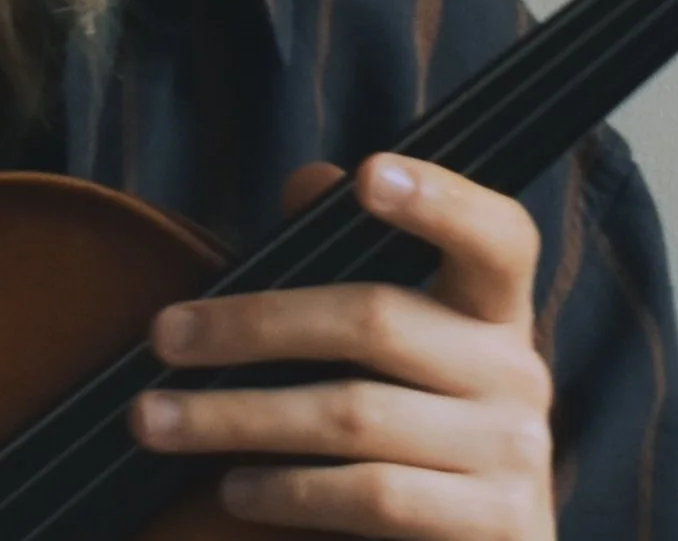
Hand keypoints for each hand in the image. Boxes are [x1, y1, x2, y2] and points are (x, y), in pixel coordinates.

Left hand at [129, 153, 556, 539]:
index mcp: (496, 309)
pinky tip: (235, 488)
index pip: (497, 235)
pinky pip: (372, 495)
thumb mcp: (398, 351)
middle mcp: (518, 369)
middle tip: (164, 335)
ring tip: (159, 419)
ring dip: (238, 416)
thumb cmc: (416, 435)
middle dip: (254, 325)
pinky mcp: (494, 529)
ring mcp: (513, 453)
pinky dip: (290, 492)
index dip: (441, 199)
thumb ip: (353, 264)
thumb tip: (308, 182)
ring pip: (354, 414)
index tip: (369, 173)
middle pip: (378, 319)